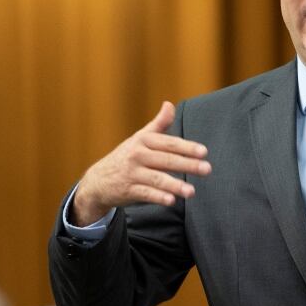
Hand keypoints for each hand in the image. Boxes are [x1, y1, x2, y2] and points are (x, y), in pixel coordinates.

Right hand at [70, 101, 210, 226]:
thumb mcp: (141, 138)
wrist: (98, 180)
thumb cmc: (127, 156)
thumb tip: (170, 104)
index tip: (204, 152)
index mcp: (143, 140)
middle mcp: (137, 155)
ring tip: (192, 191)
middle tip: (207, 169)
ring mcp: (132, 173)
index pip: (169, 143)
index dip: (187, 147)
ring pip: (157, 178)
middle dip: (188, 164)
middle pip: (166, 160)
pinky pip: (145, 194)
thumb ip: (159, 124)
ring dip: (175, 185)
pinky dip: (158, 197)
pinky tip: (172, 201)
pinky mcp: (128, 190)